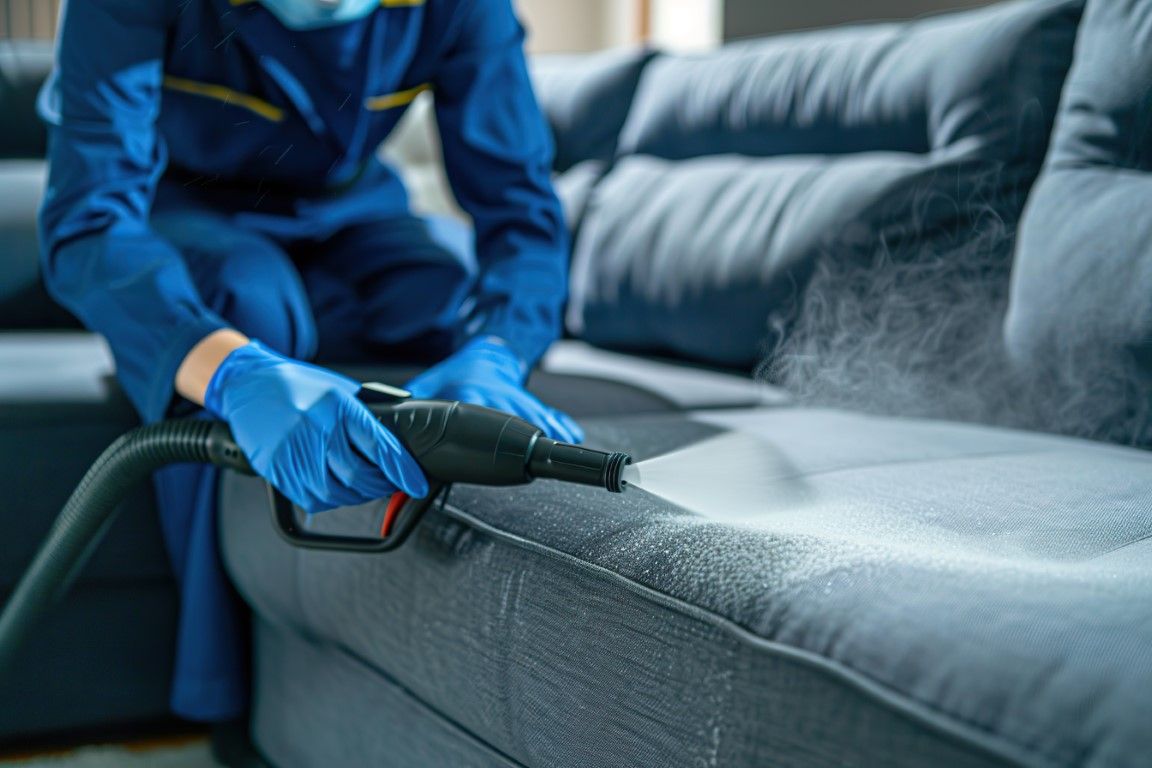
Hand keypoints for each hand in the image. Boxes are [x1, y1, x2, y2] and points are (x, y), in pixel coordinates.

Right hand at [205, 342, 427, 512]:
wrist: (249, 383)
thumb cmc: (298, 385)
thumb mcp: (339, 388)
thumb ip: (367, 411)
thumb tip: (400, 437)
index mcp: (337, 406)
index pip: (380, 446)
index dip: (403, 471)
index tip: (418, 485)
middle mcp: (316, 429)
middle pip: (358, 477)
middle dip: (380, 487)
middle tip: (389, 484)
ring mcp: (293, 451)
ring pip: (335, 494)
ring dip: (356, 496)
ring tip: (362, 486)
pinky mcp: (276, 468)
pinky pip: (310, 499)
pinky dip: (329, 500)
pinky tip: (335, 488)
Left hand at [405, 338, 583, 443]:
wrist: (485, 354)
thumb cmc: (456, 375)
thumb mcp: (430, 383)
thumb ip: (415, 401)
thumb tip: (392, 420)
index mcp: (471, 389)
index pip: (476, 406)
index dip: (485, 418)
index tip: (490, 437)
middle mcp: (496, 393)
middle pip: (512, 413)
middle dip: (523, 428)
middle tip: (533, 446)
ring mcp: (516, 397)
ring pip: (533, 413)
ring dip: (547, 426)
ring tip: (562, 439)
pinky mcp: (529, 401)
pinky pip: (547, 412)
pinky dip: (560, 422)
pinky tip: (572, 433)